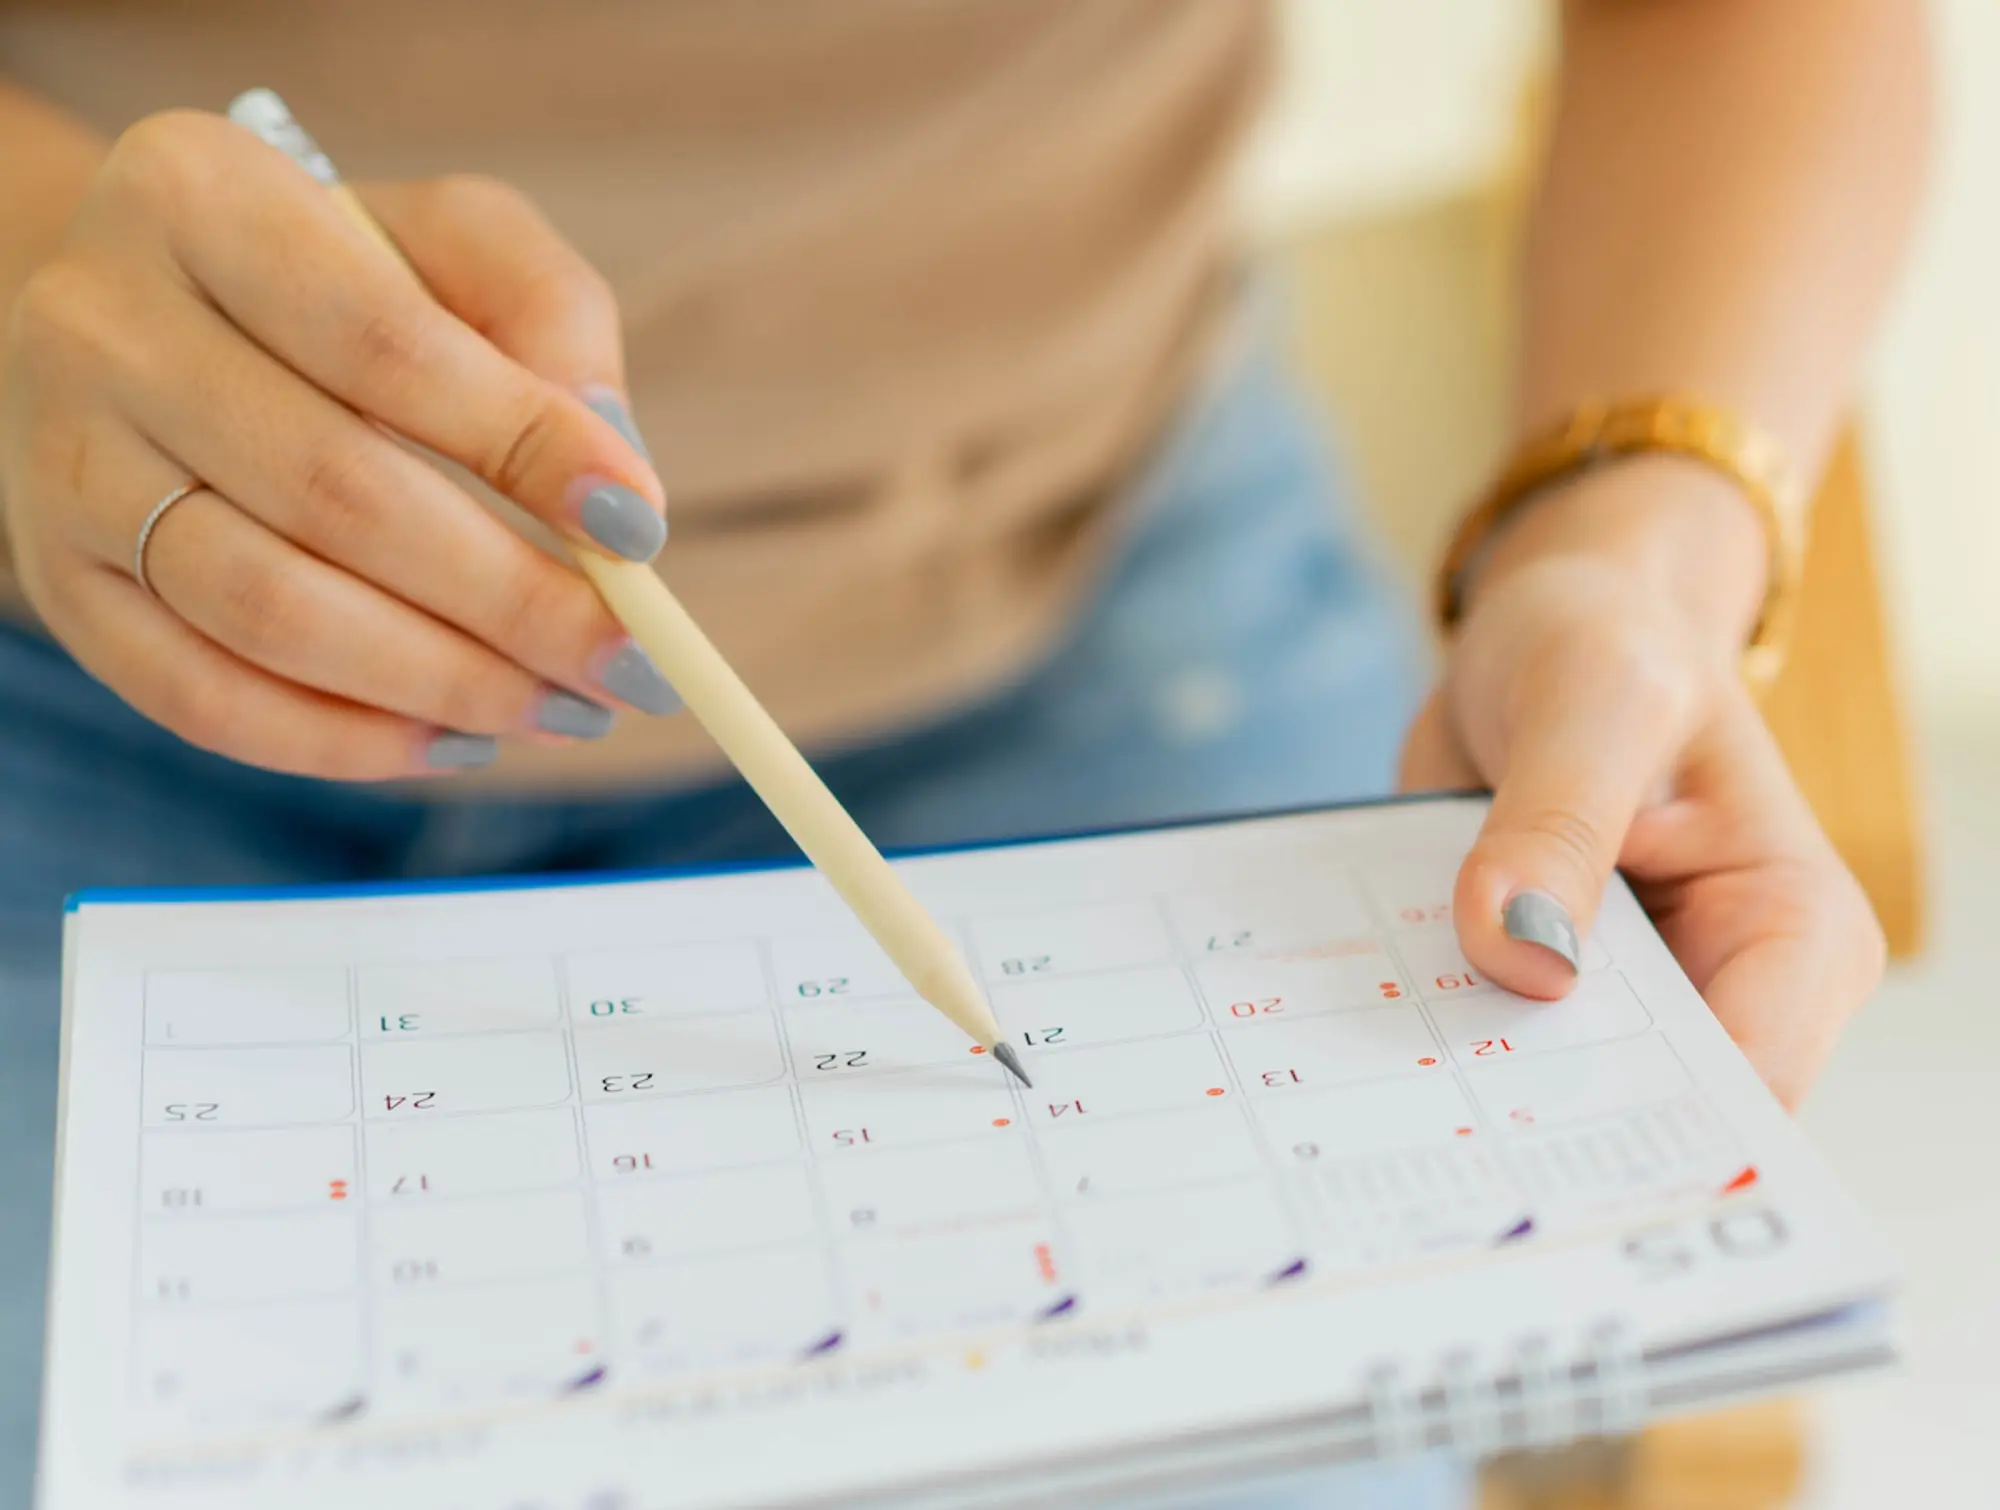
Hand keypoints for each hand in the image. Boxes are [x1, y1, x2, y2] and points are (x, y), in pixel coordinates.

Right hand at [0, 109, 677, 779]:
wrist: (132, 319)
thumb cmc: (332, 277)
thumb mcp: (447, 240)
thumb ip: (546, 313)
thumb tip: (617, 474)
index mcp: (201, 200)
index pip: (384, 343)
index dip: (524, 446)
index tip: (640, 529)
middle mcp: (102, 327)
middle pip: (335, 494)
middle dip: (511, 601)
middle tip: (630, 663)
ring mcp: (65, 466)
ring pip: (269, 612)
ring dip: (443, 684)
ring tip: (563, 708)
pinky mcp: (63, 587)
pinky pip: (202, 699)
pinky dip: (345, 741)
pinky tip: (455, 738)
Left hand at [1400, 458, 1884, 1107]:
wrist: (1551, 628)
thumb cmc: (1606, 643)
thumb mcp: (1591, 702)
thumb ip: (1559, 825)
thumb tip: (1519, 955)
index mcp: (1793, 936)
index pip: (1742, 1086)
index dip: (1646, 1138)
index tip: (1525, 1154)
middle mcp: (1723, 989)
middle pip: (1639, 1114)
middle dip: (1539, 1132)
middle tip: (1415, 1143)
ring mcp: (1625, 1000)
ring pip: (1548, 1098)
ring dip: (1463, 1094)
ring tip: (1363, 1104)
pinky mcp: (1537, 988)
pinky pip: (1480, 1045)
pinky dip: (1422, 1040)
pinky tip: (1346, 1045)